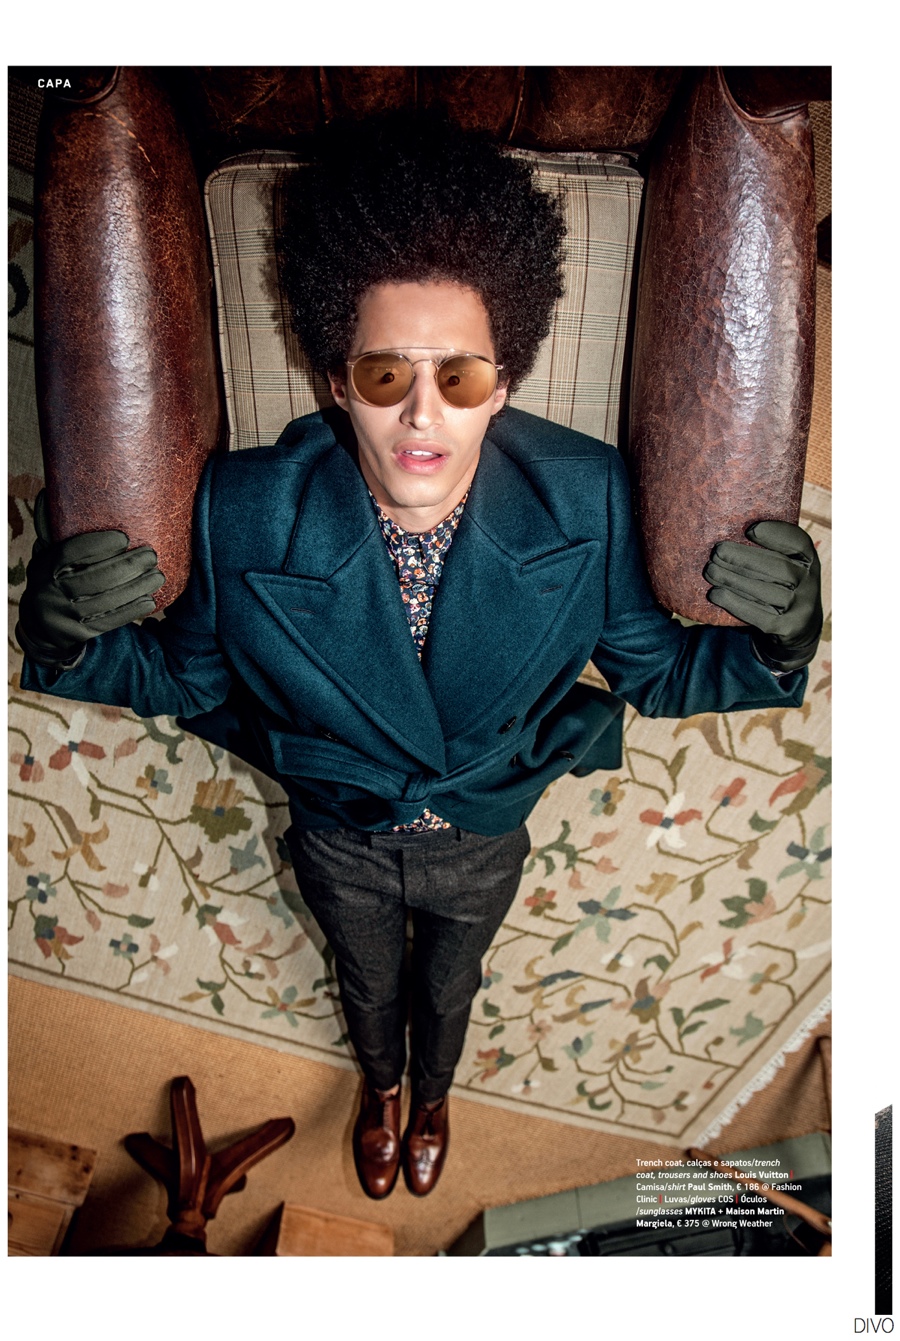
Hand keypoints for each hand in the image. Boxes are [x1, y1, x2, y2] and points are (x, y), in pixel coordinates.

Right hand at [16, 490, 164, 667]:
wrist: (40, 626)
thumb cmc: (53, 580)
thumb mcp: (46, 556)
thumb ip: (52, 529)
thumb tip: (49, 491)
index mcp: (43, 568)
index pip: (69, 554)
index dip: (97, 545)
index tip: (123, 537)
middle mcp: (49, 593)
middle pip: (93, 579)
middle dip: (127, 566)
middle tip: (152, 555)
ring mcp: (63, 616)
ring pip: (105, 601)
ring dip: (136, 588)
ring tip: (158, 576)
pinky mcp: (77, 635)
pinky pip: (108, 622)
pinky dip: (130, 610)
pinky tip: (149, 600)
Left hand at [703, 520, 822, 671]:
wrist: (799, 628)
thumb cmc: (782, 586)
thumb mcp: (786, 565)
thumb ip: (769, 550)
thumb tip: (729, 530)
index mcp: (809, 560)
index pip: (799, 543)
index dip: (776, 534)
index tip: (750, 530)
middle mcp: (811, 583)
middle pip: (779, 568)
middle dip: (744, 558)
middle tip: (717, 551)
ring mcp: (801, 607)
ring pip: (765, 591)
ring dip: (733, 579)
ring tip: (710, 570)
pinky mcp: (787, 628)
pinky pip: (759, 615)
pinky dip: (735, 603)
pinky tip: (715, 594)